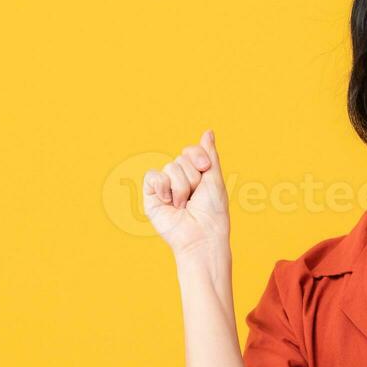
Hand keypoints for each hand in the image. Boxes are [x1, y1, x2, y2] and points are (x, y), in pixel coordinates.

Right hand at [143, 130, 229, 260]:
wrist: (202, 235)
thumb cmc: (213, 211)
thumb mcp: (215, 178)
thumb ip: (209, 155)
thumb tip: (208, 131)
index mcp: (195, 174)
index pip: (190, 151)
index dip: (198, 156)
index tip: (205, 169)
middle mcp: (178, 179)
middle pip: (180, 159)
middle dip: (192, 177)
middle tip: (195, 196)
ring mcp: (164, 187)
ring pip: (169, 167)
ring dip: (182, 187)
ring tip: (184, 204)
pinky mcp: (152, 196)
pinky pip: (153, 176)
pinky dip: (164, 187)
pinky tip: (170, 202)